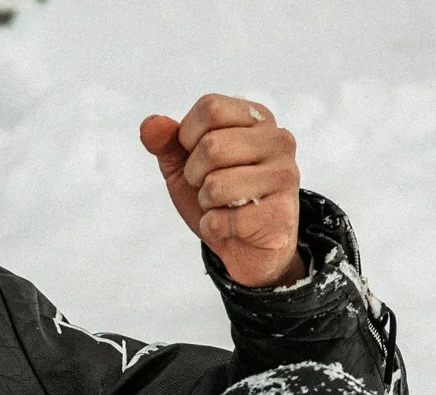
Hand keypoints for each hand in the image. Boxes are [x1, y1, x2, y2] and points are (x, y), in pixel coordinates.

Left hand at [140, 94, 303, 287]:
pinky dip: (214, 228)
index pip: (210, 107)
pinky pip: (222, 221)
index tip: (197, 155)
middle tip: (210, 185)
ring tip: (224, 205)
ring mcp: (284, 176)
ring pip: (216, 185)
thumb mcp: (184, 165)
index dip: (188, 137)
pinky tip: (233, 227)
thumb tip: (151, 125)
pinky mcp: (280, 213)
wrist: (246, 246)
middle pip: (212, 146)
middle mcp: (278, 140)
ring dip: (206, 203)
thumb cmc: (217, 196)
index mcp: (257, 118)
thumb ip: (166, 142)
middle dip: (194, 174)